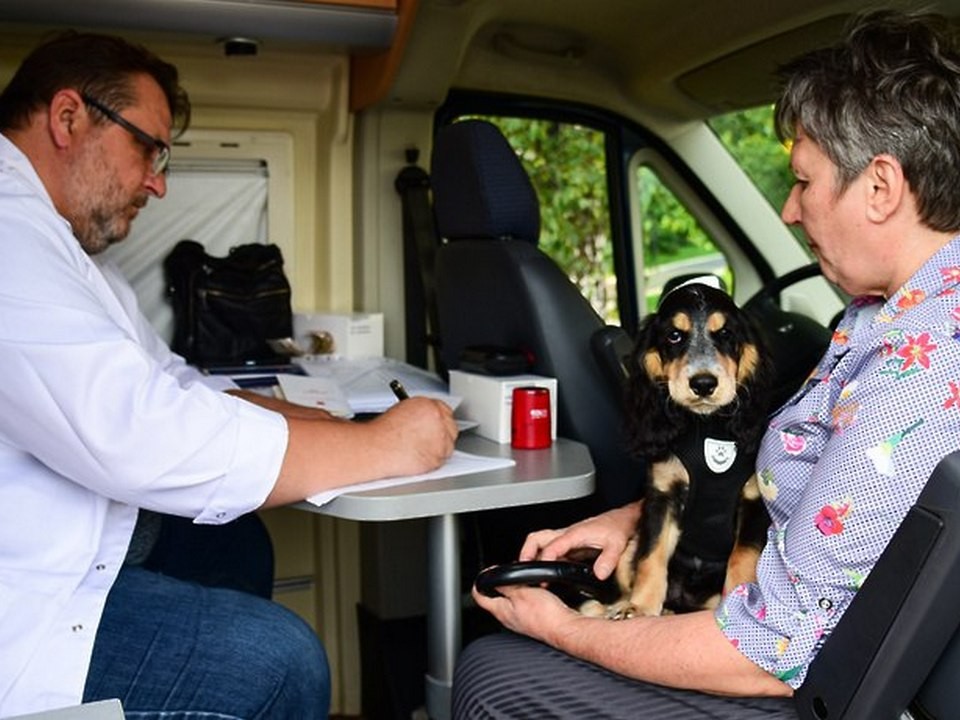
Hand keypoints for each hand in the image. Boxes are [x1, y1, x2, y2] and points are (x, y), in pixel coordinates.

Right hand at [370, 397, 457, 474]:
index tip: (436, 423)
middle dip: (442, 431)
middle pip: (450, 427)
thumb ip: (421, 412)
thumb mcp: (403, 409)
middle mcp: (438, 423)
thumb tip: (427, 418)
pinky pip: (442, 459)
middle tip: (430, 436)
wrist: (376, 448)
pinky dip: (434, 459)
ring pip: (449, 444)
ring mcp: (439, 442)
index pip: (445, 410)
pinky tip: (421, 455)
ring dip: (439, 446)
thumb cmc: (383, 431)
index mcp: (430, 407)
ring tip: (422, 447)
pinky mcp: (436, 459)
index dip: (439, 418)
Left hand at [472, 583, 579, 643]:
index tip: (483, 576)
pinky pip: (523, 606)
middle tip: (503, 574)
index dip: (479, 584)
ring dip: (513, 590)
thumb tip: (491, 579)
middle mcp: (508, 619)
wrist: (564, 627)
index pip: (480, 598)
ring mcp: (520, 621)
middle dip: (496, 586)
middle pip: (494, 600)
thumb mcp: (520, 591)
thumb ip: (504, 585)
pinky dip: (525, 596)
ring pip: (510, 603)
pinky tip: (534, 592)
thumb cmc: (545, 614)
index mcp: (501, 611)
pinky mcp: (532, 621)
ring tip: (520, 581)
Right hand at [519, 501, 641, 579]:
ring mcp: (568, 538)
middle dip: (526, 553)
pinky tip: (548, 570)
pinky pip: (552, 549)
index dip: (544, 560)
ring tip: (531, 573)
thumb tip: (599, 574)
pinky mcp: (572, 544)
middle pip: (537, 538)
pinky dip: (544, 558)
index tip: (541, 575)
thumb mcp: (617, 543)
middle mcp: (568, 534)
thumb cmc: (619, 526)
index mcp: (575, 534)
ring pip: (542, 542)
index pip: (551, 546)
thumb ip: (608, 559)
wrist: (625, 519)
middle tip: (523, 570)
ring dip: (533, 555)